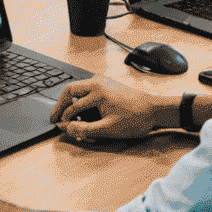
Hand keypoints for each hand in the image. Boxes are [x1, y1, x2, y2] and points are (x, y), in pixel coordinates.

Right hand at [50, 78, 167, 140]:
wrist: (155, 110)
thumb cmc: (135, 119)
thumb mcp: (108, 129)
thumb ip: (85, 129)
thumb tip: (67, 128)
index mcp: (96, 91)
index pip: (72, 106)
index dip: (63, 118)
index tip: (59, 127)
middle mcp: (97, 82)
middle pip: (70, 90)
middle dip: (61, 105)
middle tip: (56, 117)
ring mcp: (103, 82)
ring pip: (79, 89)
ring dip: (72, 102)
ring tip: (69, 117)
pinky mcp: (108, 85)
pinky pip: (89, 90)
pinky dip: (82, 100)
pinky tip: (84, 113)